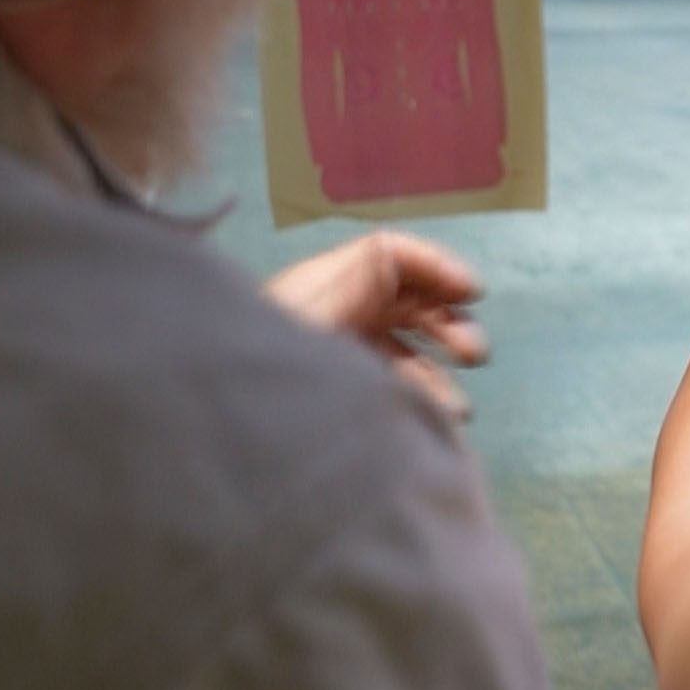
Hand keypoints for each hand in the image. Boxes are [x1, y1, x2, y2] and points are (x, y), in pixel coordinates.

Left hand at [268, 233, 486, 419]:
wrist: (215, 434)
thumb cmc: (255, 375)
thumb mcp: (302, 326)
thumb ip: (347, 288)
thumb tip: (389, 255)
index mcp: (325, 288)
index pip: (390, 254)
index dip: (435, 265)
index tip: (471, 291)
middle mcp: (336, 314)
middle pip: (406, 301)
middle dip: (447, 322)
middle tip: (474, 355)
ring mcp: (336, 354)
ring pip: (403, 348)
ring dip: (438, 371)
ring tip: (456, 410)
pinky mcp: (337, 392)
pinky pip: (388, 386)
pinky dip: (418, 399)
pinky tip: (432, 424)